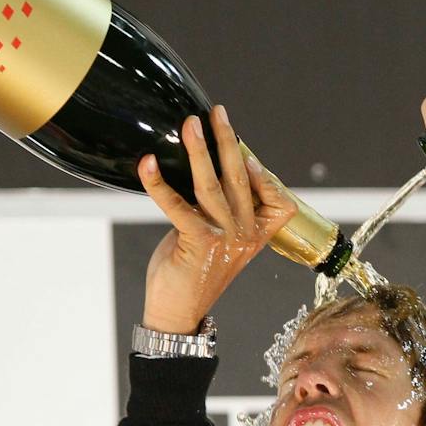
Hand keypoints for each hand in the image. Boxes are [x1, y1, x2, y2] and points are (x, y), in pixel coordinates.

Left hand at [137, 106, 293, 334]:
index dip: (262, 172)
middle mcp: (246, 235)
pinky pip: (177, 205)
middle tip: (216, 112)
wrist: (177, 312)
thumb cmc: (193, 272)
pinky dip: (159, 182)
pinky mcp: (198, 243)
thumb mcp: (215, 238)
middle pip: (239, 178)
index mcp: (257, 234)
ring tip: (189, 124)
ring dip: (199, 150)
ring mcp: (225, 239)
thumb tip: (204, 168)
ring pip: (212, 185)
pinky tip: (147, 164)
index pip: (277, 198)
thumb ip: (218, 209)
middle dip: (227, 140)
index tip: (245, 147)